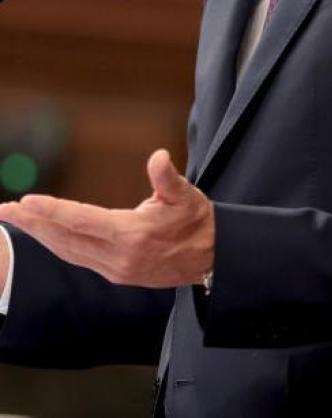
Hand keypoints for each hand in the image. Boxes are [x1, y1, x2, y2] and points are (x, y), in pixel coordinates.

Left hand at [0, 149, 214, 287]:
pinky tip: (46, 233)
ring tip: (17, 219)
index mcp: (131, 235)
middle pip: (65, 239)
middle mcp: (118, 257)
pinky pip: (77, 257)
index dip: (52, 211)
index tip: (26, 201)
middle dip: (33, 224)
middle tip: (5, 210)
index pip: (81, 221)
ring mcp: (115, 269)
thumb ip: (168, 178)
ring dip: (40, 235)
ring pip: (67, 251)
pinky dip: (57, 244)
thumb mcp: (187, 195)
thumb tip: (159, 156)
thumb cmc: (197, 220)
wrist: (212, 257)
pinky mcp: (116, 274)